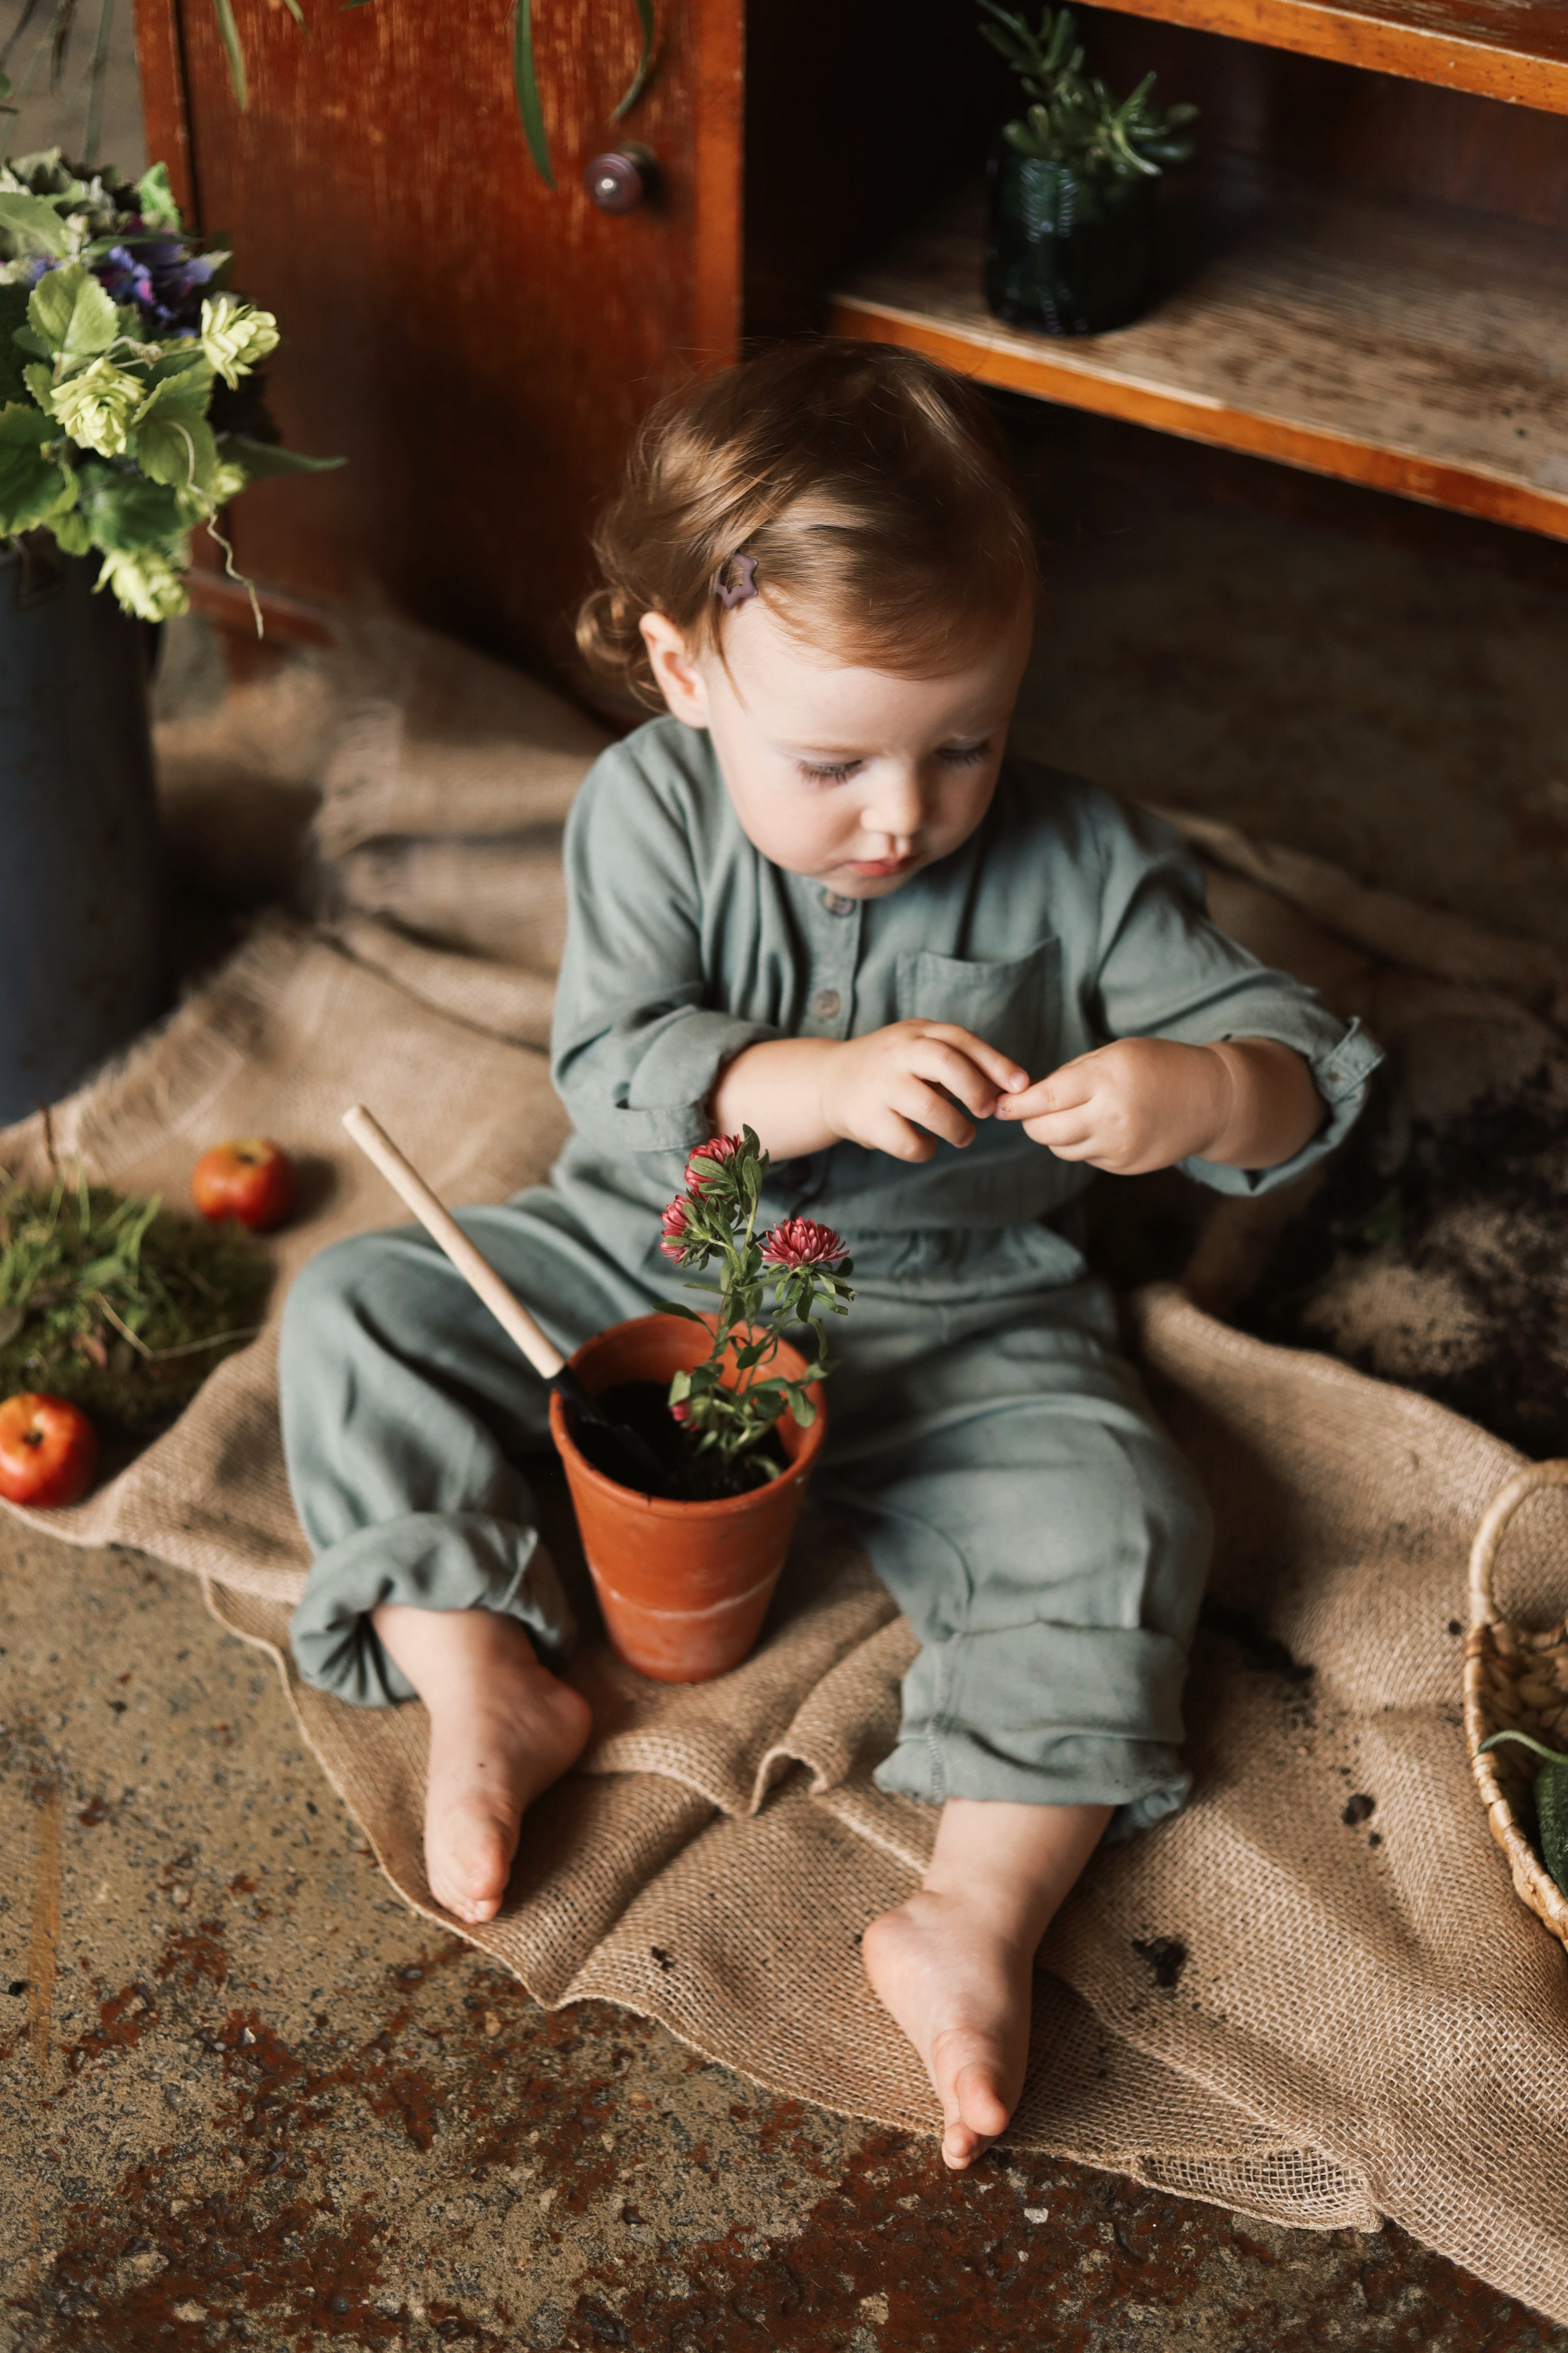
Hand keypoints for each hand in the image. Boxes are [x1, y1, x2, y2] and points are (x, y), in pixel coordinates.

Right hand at [819, 1022, 1028, 1162]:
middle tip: (987, 1111)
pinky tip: (925, 1144)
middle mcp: (896, 1054)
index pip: (960, 1039)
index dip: (995, 1062)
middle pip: (944, 1062)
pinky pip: (907, 1142)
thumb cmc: (892, 1070)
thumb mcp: (920, 1050)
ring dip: (957, 1128)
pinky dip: (926, 1149)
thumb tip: (1010, 1087)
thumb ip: (959, 1061)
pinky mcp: (866, 1120)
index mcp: (915, 1033)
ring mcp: (879, 1087)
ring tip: (963, 1135)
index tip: (1021, 1085)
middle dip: (976, 1090)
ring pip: (929, 1108)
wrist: (828, 1083)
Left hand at [994, 1037, 1232, 1173]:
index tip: (997, 1104)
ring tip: (1070, 1114)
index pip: (1043, 1099)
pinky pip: (1087, 1157)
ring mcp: (1119, 1147)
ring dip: (1054, 1133)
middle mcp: (1110, 1118)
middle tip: (1027, 1111)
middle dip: (1029, 1122)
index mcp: (1105, 1081)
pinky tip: (1100, 1126)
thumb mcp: (1116, 1054)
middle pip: (1044, 1131)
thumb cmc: (1160, 1066)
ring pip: (1062, 1148)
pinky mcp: (1125, 1166)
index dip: (1015, 1105)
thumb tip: (1031, 1096)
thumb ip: (1073, 1075)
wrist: (1212, 1100)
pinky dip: (1082, 1143)